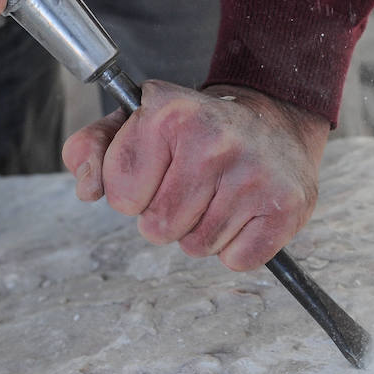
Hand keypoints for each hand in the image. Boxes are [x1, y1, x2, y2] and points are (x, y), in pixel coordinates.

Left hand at [61, 82, 329, 270]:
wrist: (272, 120)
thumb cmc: (193, 130)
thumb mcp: (134, 123)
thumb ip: (91, 149)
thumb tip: (87, 189)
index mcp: (168, 112)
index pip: (120, 196)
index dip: (133, 190)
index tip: (158, 168)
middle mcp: (213, 138)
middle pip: (157, 228)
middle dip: (168, 215)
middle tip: (193, 184)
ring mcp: (253, 173)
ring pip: (196, 247)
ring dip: (202, 230)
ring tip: (220, 193)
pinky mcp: (286, 205)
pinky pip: (236, 260)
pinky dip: (237, 246)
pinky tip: (245, 210)